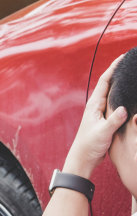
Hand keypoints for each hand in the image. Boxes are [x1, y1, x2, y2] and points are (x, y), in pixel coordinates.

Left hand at [63, 55, 127, 178]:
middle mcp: (97, 105)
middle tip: (129, 63)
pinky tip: (129, 98)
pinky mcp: (105, 120)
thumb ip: (113, 120)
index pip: (105, 81)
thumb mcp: (103, 132)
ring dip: (120, 85)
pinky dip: (122, 98)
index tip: (122, 57)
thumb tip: (124, 108)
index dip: (113, 68)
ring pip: (112, 94)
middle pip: (109, 84)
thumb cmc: (89, 145)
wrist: (84, 158)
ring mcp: (101, 112)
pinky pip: (115, 104)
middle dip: (118, 72)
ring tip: (131, 76)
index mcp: (94, 104)